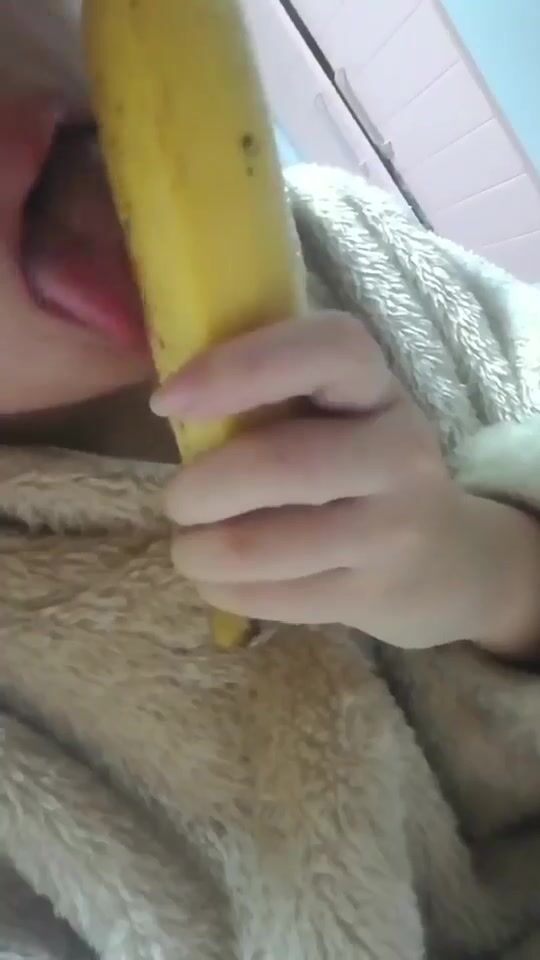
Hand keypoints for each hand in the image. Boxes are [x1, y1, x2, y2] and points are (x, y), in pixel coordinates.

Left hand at [151, 312, 539, 650]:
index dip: (237, 368)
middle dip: (199, 489)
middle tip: (176, 502)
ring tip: (188, 550)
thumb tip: (169, 404)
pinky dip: (224, 592)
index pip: (325, 350)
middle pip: (278, 465)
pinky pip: (275, 598)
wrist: (448, 560)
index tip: (166, 401)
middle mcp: (397, 452)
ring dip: (198, 552)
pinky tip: (217, 581)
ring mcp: (393, 529)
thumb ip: (271, 398)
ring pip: (263, 546)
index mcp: (376, 388)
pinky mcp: (375, 595)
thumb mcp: (337, 417)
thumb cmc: (359, 471)